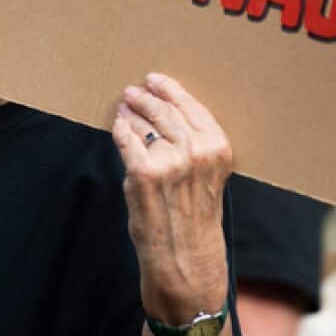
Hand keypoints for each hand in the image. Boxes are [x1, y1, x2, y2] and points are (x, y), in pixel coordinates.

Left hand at [112, 73, 232, 326]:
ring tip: (124, 107)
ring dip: (130, 112)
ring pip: (143, 122)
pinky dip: (120, 131)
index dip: (170, 89)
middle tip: (132, 92)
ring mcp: (167, 161)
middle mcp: (195, 150)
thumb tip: (165, 110)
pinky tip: (118, 126)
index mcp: (217, 147)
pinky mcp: (142, 173)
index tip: (156, 80)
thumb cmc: (196, 215)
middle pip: (164, 110)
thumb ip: (196, 144)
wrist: (186, 255)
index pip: (190, 105)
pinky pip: (126, 139)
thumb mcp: (210, 174)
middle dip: (145, 97)